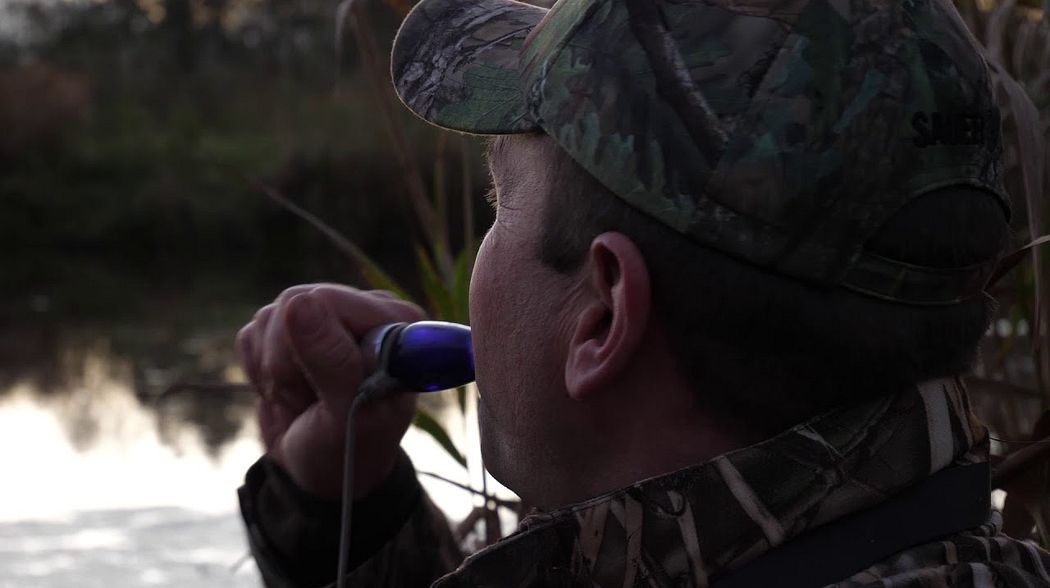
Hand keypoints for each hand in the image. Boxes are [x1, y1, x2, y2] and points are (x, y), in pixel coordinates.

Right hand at [236, 284, 424, 499]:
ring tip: (303, 399)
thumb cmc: (351, 448)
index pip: (329, 300)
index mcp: (397, 323)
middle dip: (287, 362)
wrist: (325, 471)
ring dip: (275, 370)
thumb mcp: (346, 415)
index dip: (311, 348)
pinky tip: (287, 390)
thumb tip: (298, 303)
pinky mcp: (294, 327)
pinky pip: (253, 333)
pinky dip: (259, 369)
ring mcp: (329, 315)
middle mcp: (367, 309)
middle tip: (310, 400)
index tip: (325, 389)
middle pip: (295, 301)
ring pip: (270, 317)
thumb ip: (330, 360)